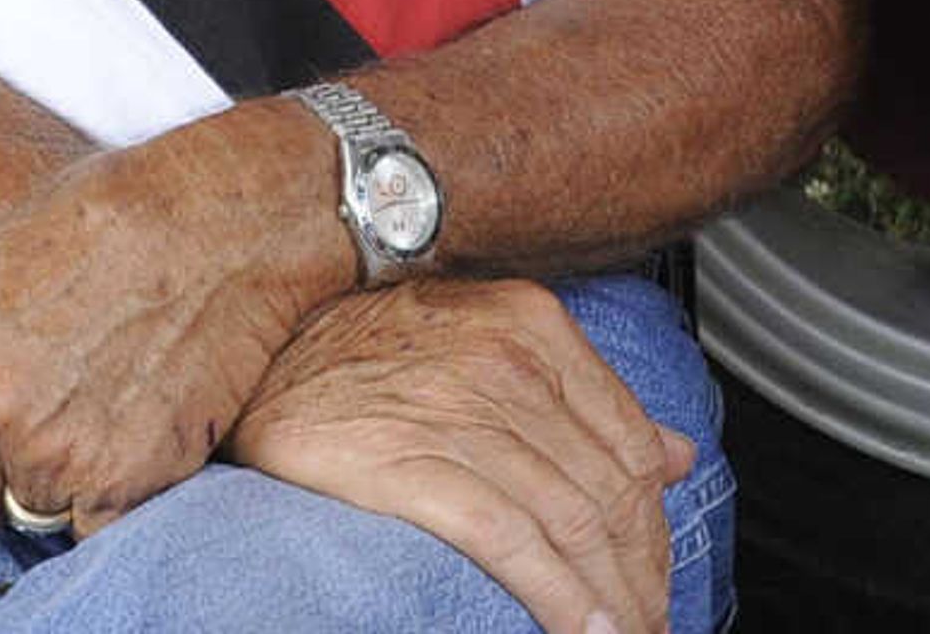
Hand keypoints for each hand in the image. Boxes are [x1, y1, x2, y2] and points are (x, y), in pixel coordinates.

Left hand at [0, 112, 349, 596]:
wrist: (215, 221)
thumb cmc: (102, 225)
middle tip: (45, 412)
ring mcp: (52, 448)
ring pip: (34, 517)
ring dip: (59, 483)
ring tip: (101, 397)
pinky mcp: (123, 478)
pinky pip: (94, 528)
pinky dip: (113, 495)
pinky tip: (137, 425)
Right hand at [225, 281, 689, 633]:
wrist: (254, 351)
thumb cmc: (363, 352)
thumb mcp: (486, 342)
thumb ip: (583, 394)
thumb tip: (675, 453)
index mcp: (532, 327)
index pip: (632, 443)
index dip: (658, 527)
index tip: (657, 577)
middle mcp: (506, 362)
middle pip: (610, 491)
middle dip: (642, 575)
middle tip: (649, 623)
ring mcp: (460, 410)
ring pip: (573, 521)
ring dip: (612, 599)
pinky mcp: (412, 462)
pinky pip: (512, 540)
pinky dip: (559, 596)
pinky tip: (581, 631)